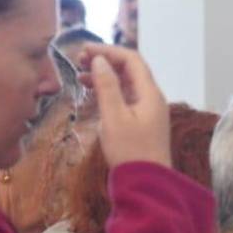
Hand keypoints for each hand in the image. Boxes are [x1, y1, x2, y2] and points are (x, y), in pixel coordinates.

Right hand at [76, 44, 170, 168]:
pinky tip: (93, 92)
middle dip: (106, 61)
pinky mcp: (142, 121)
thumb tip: (99, 60)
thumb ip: (107, 86)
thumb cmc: (130, 151)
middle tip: (79, 60)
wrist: (147, 182)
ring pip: (127, 84)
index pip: (132, 60)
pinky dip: (109, 91)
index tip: (84, 50)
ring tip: (80, 75)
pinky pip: (126, 97)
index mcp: (150, 93)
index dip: (109, 51)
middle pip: (130, 69)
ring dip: (106, 76)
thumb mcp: (114, 116)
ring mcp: (148, 110)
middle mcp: (152, 98)